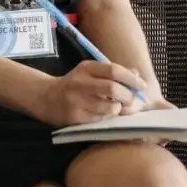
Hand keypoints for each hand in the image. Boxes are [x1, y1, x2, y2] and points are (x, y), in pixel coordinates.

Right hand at [29, 62, 149, 126]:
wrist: (45, 97)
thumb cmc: (74, 84)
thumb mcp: (91, 72)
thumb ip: (114, 72)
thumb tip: (137, 76)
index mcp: (86, 68)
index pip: (114, 70)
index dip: (132, 79)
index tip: (141, 86)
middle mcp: (79, 82)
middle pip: (113, 89)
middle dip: (128, 96)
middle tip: (131, 100)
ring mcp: (75, 100)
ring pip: (109, 107)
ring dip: (118, 109)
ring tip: (117, 108)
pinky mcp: (74, 116)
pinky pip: (100, 119)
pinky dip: (107, 117)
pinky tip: (104, 114)